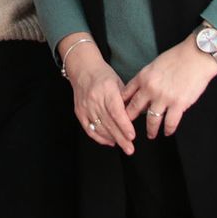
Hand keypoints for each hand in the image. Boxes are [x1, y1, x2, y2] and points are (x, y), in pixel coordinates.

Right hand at [59, 34, 134, 154]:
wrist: (83, 69)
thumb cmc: (103, 75)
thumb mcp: (118, 82)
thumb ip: (126, 99)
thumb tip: (137, 115)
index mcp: (107, 90)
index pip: (116, 111)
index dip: (124, 125)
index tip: (132, 136)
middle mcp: (95, 99)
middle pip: (109, 123)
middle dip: (121, 138)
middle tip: (130, 148)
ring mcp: (86, 107)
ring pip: (99, 128)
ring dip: (112, 139)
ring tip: (123, 146)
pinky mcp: (79, 112)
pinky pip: (89, 129)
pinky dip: (99, 138)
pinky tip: (109, 141)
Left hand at [121, 35, 216, 140]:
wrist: (196, 56)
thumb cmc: (178, 57)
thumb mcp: (155, 64)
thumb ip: (147, 78)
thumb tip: (142, 88)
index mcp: (143, 77)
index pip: (126, 94)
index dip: (122, 105)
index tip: (119, 112)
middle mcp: (150, 88)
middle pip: (134, 109)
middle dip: (130, 120)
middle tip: (129, 129)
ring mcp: (164, 98)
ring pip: (151, 120)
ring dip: (150, 129)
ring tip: (151, 134)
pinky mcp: (178, 104)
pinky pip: (170, 123)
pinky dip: (168, 130)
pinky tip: (168, 132)